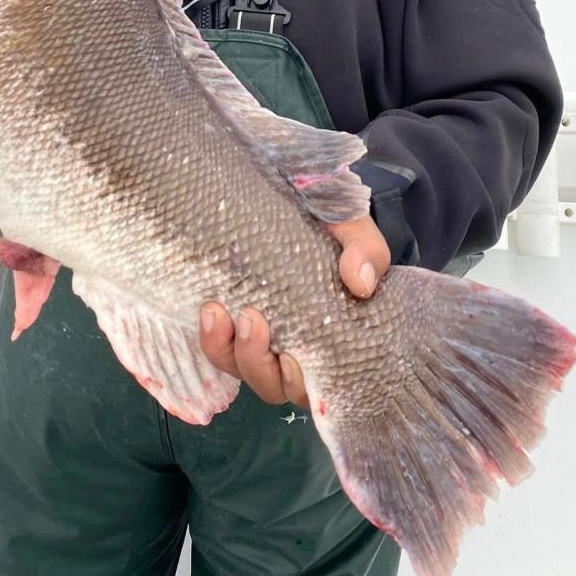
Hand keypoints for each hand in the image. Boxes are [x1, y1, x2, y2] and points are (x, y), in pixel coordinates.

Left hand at [198, 215, 390, 407]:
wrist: (294, 190)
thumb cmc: (331, 219)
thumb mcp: (354, 229)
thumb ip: (365, 251)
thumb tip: (360, 284)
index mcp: (333, 337)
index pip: (321, 385)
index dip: (303, 383)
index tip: (292, 358)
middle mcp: (295, 346)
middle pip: (273, 385)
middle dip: (258, 363)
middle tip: (253, 319)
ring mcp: (261, 336)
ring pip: (240, 369)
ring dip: (228, 350)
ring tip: (219, 311)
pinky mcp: (231, 319)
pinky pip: (217, 348)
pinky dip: (212, 337)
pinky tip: (210, 308)